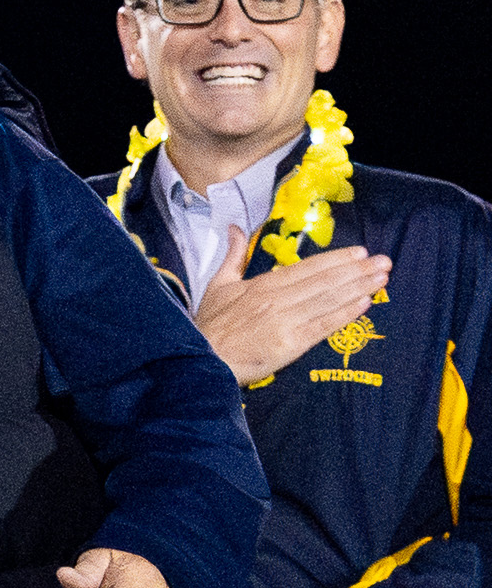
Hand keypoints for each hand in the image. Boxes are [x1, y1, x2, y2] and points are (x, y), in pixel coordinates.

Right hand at [196, 225, 390, 386]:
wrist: (203, 358)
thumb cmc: (210, 325)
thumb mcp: (216, 285)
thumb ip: (231, 256)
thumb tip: (234, 229)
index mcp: (261, 284)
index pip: (306, 268)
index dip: (335, 259)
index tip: (359, 252)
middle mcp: (277, 299)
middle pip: (324, 281)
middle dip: (356, 271)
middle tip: (384, 261)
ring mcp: (286, 321)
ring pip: (328, 300)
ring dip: (357, 288)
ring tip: (381, 279)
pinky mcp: (290, 344)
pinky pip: (323, 325)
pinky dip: (345, 314)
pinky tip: (364, 304)